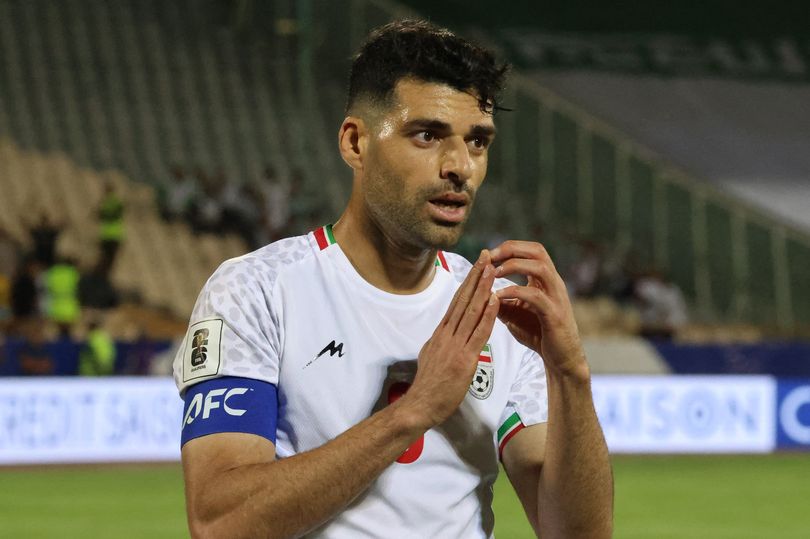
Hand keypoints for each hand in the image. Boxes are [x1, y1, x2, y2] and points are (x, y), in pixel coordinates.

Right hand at [401, 250, 499, 428]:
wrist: (420, 406)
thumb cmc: (428, 387)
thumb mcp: (430, 356)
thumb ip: (441, 342)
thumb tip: (444, 333)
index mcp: (441, 333)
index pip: (456, 302)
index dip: (468, 282)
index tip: (477, 266)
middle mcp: (447, 334)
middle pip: (463, 299)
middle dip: (476, 276)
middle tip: (485, 256)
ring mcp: (455, 345)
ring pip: (471, 311)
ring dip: (483, 288)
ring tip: (492, 268)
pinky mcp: (464, 358)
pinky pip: (478, 332)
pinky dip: (488, 314)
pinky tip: (495, 299)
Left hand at [490, 241, 587, 379]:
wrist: (560, 359)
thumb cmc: (537, 333)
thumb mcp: (514, 312)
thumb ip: (501, 299)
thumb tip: (479, 289)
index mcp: (545, 280)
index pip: (531, 250)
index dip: (509, 247)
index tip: (488, 254)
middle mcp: (554, 283)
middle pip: (537, 251)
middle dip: (511, 250)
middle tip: (489, 257)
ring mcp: (556, 297)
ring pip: (540, 268)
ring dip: (513, 266)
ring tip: (493, 274)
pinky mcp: (554, 314)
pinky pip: (536, 296)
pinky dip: (515, 292)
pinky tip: (498, 295)